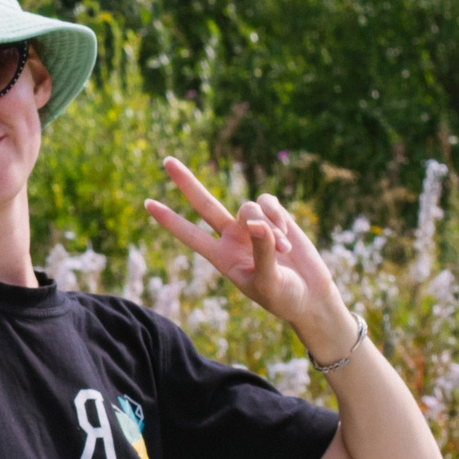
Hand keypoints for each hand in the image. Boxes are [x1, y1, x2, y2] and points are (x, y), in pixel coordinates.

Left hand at [145, 158, 357, 358]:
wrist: (311, 296)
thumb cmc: (284, 297)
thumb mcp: (269, 281)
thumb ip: (262, 253)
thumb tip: (256, 224)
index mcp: (221, 257)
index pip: (190, 235)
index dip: (170, 220)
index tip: (147, 204)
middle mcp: (232, 237)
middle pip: (205, 204)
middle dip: (187, 183)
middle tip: (167, 161)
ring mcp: (253, 225)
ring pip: (248, 207)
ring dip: (267, 225)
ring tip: (283, 251)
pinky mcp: (275, 216)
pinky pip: (268, 201)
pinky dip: (277, 215)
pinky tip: (287, 234)